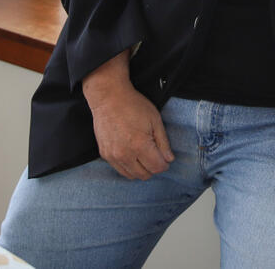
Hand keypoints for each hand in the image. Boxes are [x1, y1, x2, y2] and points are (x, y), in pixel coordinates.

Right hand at [82, 51, 173, 179]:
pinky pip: (120, 169)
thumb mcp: (155, 120)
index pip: (157, 167)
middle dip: (153, 168)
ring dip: (140, 169)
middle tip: (155, 156)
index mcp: (140, 145)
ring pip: (131, 175)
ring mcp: (113, 156)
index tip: (165, 158)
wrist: (109, 97)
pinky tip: (132, 154)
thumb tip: (169, 159)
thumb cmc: (133, 105)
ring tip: (143, 155)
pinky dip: (128, 166)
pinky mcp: (105, 154)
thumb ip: (163, 142)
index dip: (164, 164)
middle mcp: (125, 154)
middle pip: (145, 175)